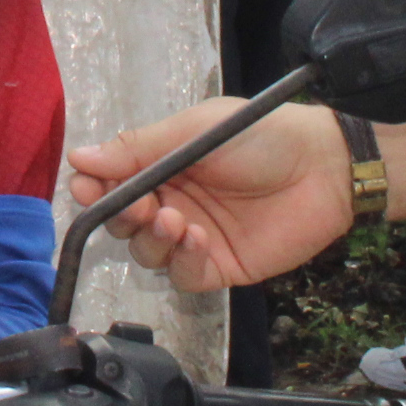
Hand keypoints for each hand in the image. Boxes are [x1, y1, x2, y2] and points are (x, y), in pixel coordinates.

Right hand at [63, 103, 356, 291]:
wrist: (324, 166)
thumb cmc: (261, 136)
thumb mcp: (194, 130)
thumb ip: (139, 148)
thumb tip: (81, 156)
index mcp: (163, 165)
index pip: (111, 183)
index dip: (93, 189)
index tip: (85, 188)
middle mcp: (173, 201)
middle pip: (122, 223)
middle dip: (121, 216)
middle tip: (141, 205)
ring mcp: (194, 237)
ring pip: (147, 254)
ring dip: (152, 240)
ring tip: (175, 220)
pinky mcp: (219, 266)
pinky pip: (183, 276)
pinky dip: (183, 260)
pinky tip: (197, 239)